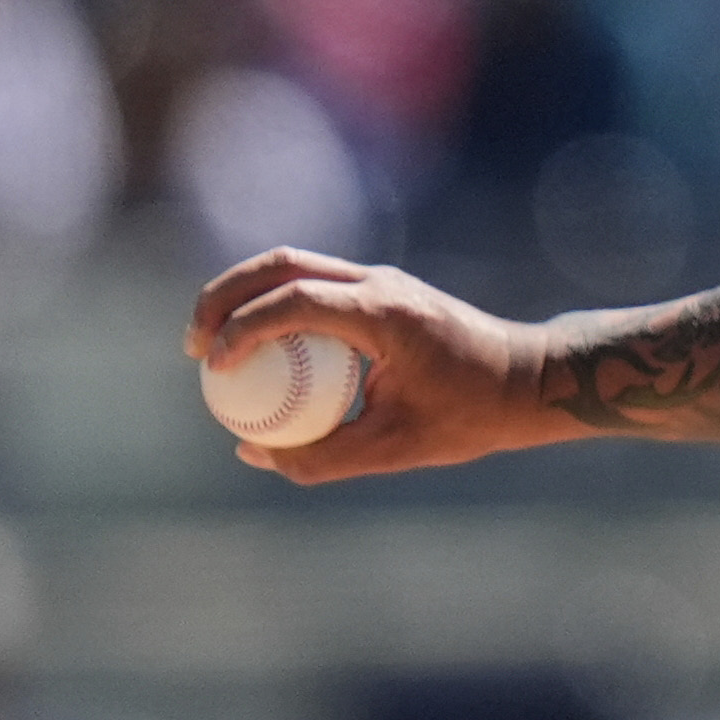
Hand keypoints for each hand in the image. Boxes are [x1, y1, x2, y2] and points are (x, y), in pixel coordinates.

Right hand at [184, 248, 561, 483]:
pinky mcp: (380, 289)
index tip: (213, 368)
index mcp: (385, 312)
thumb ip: (320, 455)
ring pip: (293, 265)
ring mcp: (380, 279)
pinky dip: (274, 306)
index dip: (243, 329)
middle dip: (225, 296)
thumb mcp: (394, 449)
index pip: (295, 300)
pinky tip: (255, 350)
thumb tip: (252, 451)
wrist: (527, 379)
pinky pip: (312, 285)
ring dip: (244, 295)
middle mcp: (379, 283)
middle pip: (282, 264)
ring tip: (210, 344)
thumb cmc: (470, 415)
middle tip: (192, 346)